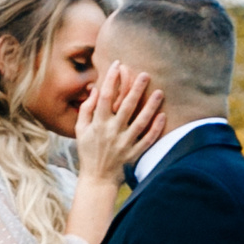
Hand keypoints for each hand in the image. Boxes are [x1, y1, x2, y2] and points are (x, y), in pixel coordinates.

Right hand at [72, 62, 164, 187]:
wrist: (97, 179)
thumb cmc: (88, 151)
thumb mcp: (80, 129)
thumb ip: (87, 109)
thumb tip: (96, 89)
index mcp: (97, 124)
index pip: (105, 96)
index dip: (111, 79)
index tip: (118, 65)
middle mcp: (112, 132)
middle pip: (126, 106)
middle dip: (136, 88)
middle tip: (146, 74)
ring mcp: (124, 143)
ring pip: (141, 122)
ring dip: (151, 106)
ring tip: (160, 92)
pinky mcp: (134, 153)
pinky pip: (147, 139)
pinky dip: (156, 128)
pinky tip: (163, 116)